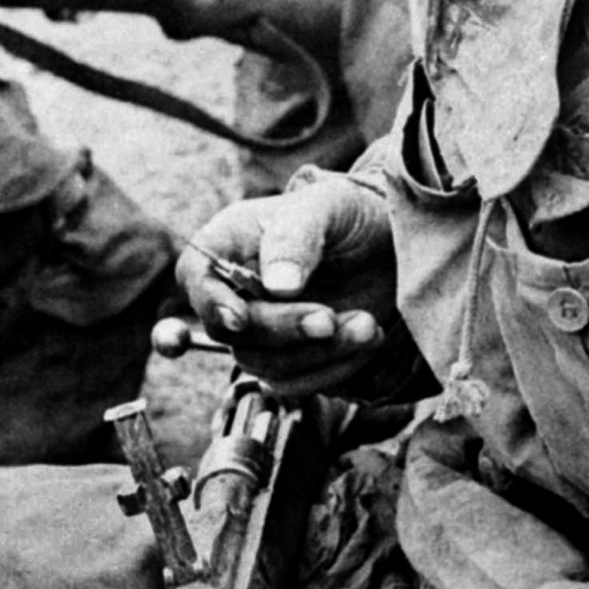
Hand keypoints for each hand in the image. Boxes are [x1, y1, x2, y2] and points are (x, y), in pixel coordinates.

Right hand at [179, 177, 395, 394]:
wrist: (393, 245)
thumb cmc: (352, 213)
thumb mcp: (329, 206)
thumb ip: (297, 237)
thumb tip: (277, 285)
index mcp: (232, 241)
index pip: (196, 276)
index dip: (211, 302)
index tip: (240, 318)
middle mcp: (239, 290)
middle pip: (233, 332)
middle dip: (284, 330)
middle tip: (330, 318)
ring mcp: (265, 328)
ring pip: (265, 365)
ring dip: (318, 354)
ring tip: (367, 324)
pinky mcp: (294, 357)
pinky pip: (297, 382)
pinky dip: (335, 369)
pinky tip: (368, 338)